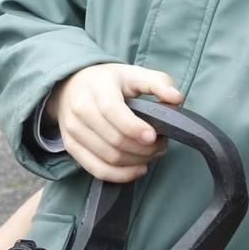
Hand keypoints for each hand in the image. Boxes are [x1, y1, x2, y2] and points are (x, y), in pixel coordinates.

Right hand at [48, 64, 183, 181]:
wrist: (71, 87)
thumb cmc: (108, 82)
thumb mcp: (133, 74)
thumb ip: (158, 83)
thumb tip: (176, 98)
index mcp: (96, 88)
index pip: (113, 112)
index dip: (134, 128)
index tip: (153, 136)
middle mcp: (80, 109)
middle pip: (114, 140)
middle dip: (143, 148)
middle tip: (161, 145)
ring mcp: (73, 130)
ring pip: (109, 157)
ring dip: (137, 161)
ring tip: (152, 154)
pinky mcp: (71, 147)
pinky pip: (97, 170)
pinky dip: (121, 175)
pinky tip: (138, 169)